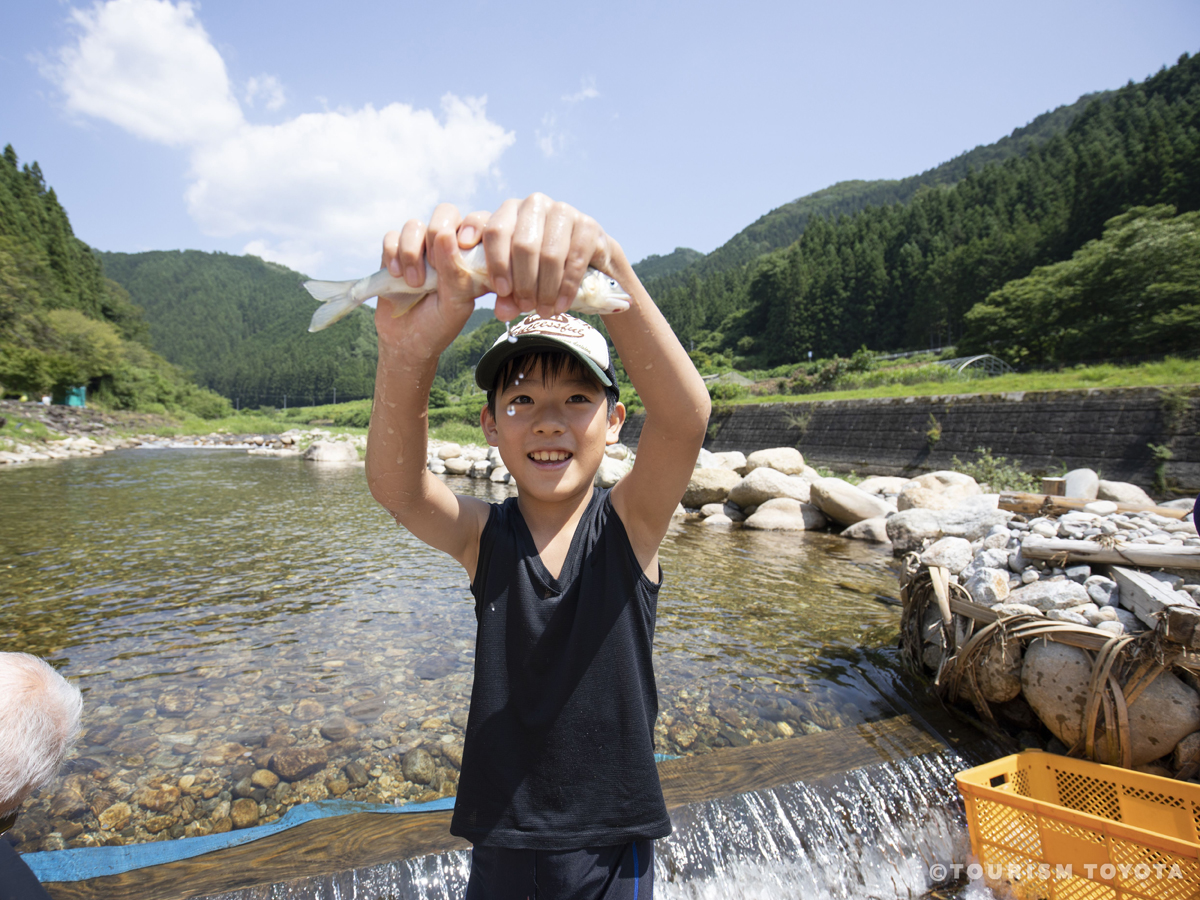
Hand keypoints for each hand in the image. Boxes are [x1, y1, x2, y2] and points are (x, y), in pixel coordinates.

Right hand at [375, 205, 489, 358]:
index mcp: (470, 255)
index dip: (473, 226)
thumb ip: (455, 272)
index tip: (466, 245)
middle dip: (437, 233)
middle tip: (434, 265)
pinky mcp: (394, 253)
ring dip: (412, 251)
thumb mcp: (455, 304)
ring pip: (414, 224)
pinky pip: (391, 237)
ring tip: (414, 282)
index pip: (478, 221)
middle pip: (444, 212)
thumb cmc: (440, 324)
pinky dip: (393, 253)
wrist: (408, 342)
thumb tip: (444, 235)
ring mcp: (419, 248)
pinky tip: (397, 275)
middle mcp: (446, 245)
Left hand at [481, 193, 616, 320]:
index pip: (495, 230)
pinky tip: (561, 305)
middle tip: (525, 306)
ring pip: (549, 254)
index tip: (501, 291)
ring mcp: (563, 211)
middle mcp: (535, 204)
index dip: (496, 263)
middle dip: (523, 283)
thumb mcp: (518, 276)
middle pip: (523, 245)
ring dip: (545, 289)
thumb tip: (502, 312)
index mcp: (510, 210)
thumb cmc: (541, 265)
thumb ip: (506, 294)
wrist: (588, 257)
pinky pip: (574, 260)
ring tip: (544, 311)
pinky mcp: (587, 225)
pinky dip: (566, 287)